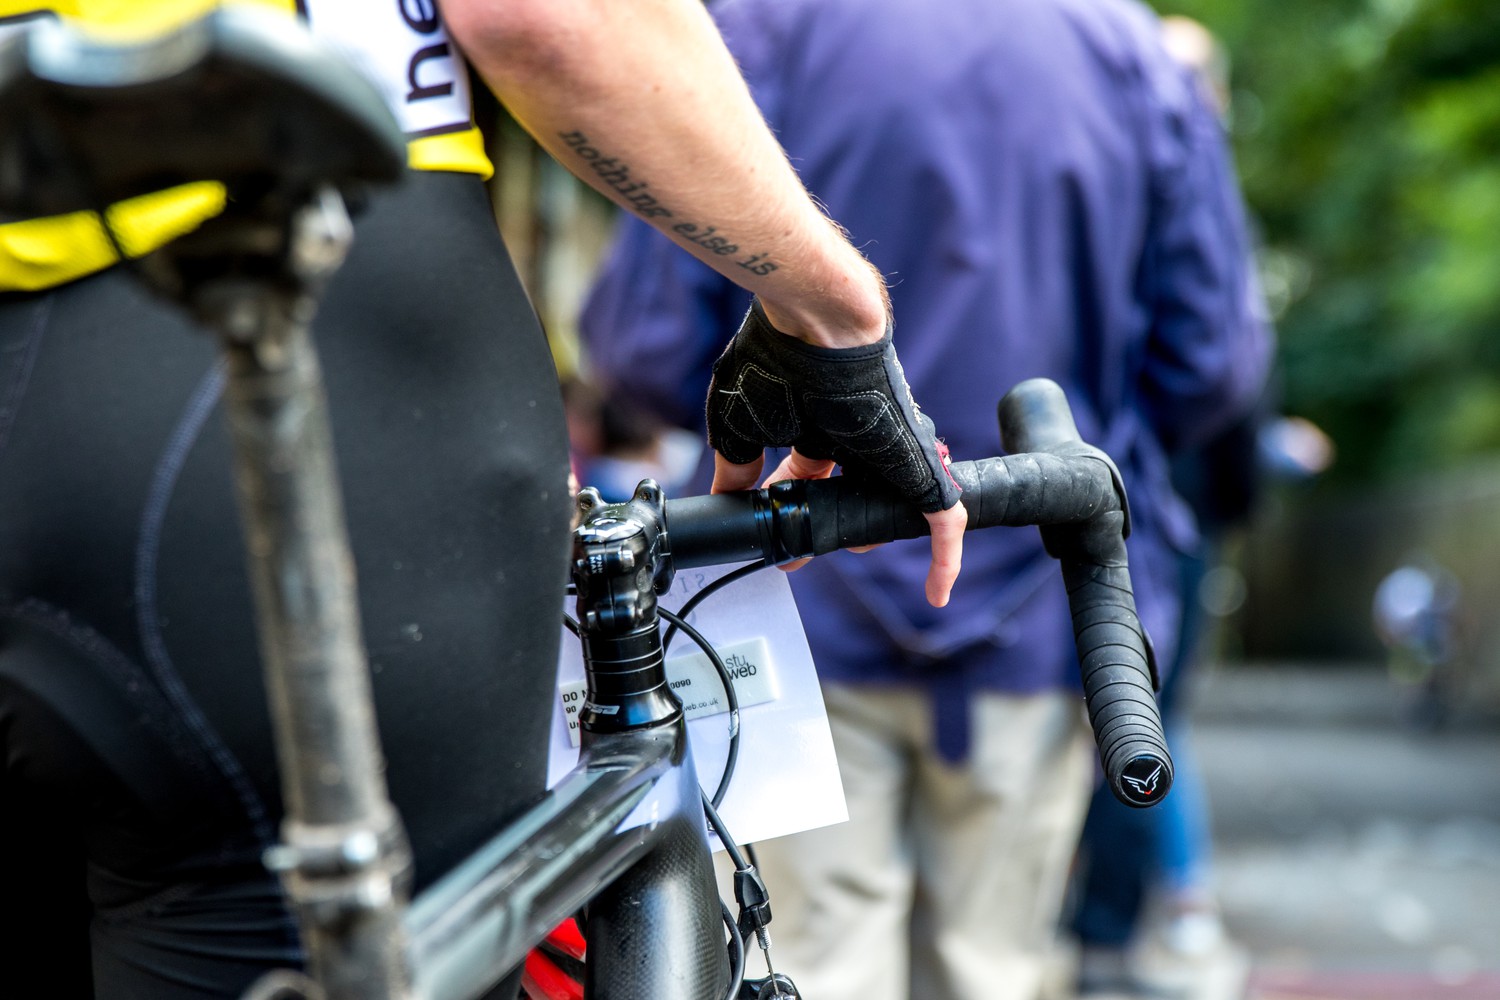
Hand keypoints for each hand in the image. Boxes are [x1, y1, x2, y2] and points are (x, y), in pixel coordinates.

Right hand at [706, 302, 965, 606]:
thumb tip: (726, 497)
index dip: (794, 512)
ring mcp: (894, 453)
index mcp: (823, 428)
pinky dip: (944, 560)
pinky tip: (939, 593)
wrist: (817, 321)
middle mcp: (863, 441)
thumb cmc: (776, 358)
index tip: (779, 544)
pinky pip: (943, 522)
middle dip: (827, 531)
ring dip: (866, 537)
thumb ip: (736, 467)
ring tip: (838, 549)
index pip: (812, 480)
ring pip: (889, 510)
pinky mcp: (922, 466)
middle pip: (851, 498)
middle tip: (798, 558)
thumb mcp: (740, 427)